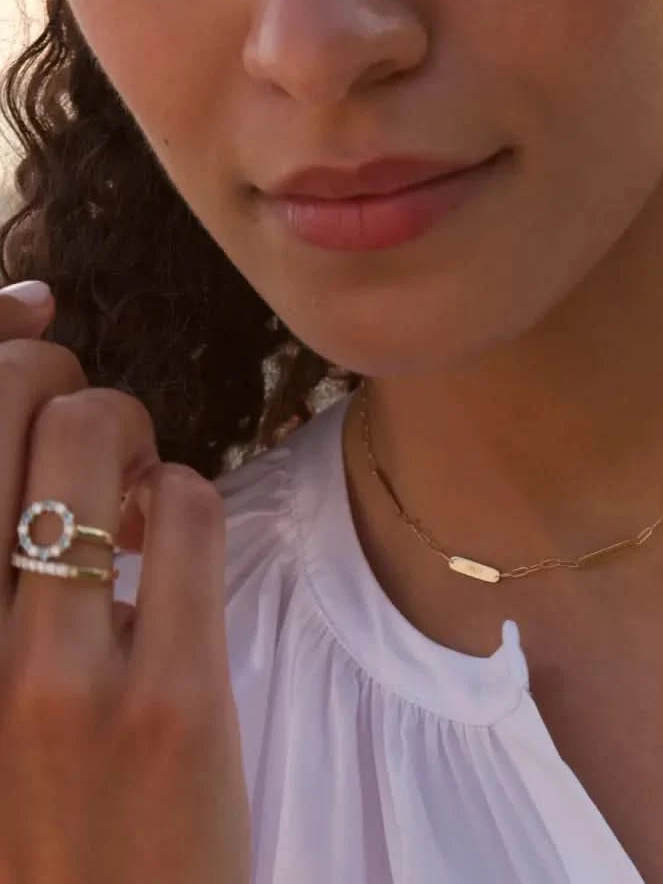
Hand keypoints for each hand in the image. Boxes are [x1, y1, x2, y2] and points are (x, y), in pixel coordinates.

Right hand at [0, 281, 251, 883]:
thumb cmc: (25, 807)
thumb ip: (1, 560)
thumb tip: (53, 441)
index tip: (28, 316)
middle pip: (15, 398)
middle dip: (65, 385)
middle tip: (92, 436)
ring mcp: (54, 667)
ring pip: (97, 434)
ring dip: (132, 442)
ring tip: (132, 496)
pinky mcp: (165, 691)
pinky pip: (182, 507)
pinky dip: (182, 498)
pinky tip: (170, 541)